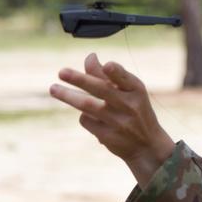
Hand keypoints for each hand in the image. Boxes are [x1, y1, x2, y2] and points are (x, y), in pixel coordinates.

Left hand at [49, 53, 174, 186]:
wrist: (147, 145)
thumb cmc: (135, 110)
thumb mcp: (129, 92)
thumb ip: (109, 75)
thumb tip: (90, 57)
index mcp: (136, 90)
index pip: (125, 79)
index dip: (116, 72)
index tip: (108, 66)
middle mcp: (130, 105)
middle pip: (102, 90)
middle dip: (80, 80)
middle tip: (62, 72)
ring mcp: (119, 122)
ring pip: (88, 105)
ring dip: (68, 96)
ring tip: (53, 89)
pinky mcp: (109, 137)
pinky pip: (86, 120)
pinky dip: (84, 116)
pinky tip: (92, 119)